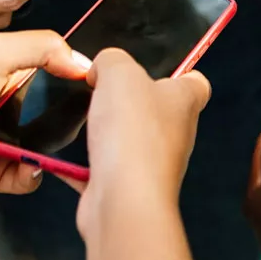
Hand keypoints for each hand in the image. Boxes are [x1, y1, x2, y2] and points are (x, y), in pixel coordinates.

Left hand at [0, 31, 87, 199]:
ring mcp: (4, 140)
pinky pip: (32, 174)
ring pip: (49, 144)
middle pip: (56, 108)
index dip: (75, 72)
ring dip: (56, 147)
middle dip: (74, 114)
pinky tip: (27, 165)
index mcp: (6, 71)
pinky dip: (33, 172)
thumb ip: (41, 47)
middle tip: (92, 116)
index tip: (99, 79)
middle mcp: (7, 105)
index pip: (52, 67)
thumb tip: (84, 64)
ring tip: (57, 143)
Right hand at [73, 49, 210, 237]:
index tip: (154, 69)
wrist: (124, 199)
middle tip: (102, 91)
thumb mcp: (120, 73)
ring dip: (107, 132)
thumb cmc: (133, 132)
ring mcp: (154, 164)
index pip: (195, 83)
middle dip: (130, 100)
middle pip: (158, 110)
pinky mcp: (128, 187)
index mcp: (184, 102)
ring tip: (86, 120)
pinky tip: (65, 158)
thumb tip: (102, 69)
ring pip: (131, 140)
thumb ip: (111, 60)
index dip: (179, 72)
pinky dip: (85, 165)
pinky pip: (105, 169)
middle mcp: (176, 134)